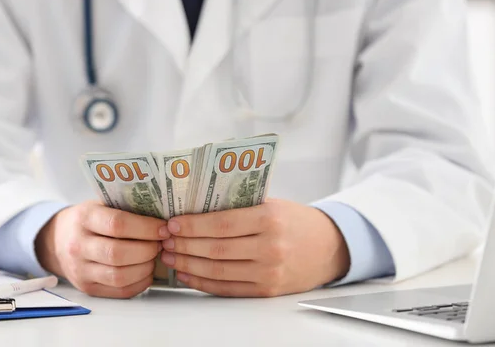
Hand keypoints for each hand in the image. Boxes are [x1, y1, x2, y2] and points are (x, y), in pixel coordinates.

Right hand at [35, 201, 169, 298]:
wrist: (57, 240)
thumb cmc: (87, 220)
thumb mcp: (101, 204)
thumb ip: (126, 208)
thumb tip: (163, 215)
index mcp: (85, 218)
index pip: (117, 224)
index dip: (146, 228)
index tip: (163, 228)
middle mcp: (79, 245)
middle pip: (118, 254)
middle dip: (148, 249)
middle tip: (160, 243)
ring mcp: (81, 270)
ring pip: (120, 276)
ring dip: (145, 268)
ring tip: (153, 256)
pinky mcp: (88, 288)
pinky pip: (120, 291)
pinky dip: (140, 283)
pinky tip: (146, 271)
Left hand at [160, 199, 349, 296]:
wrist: (330, 247)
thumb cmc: (296, 221)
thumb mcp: (272, 204)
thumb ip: (239, 206)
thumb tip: (195, 208)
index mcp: (270, 219)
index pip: (221, 223)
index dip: (192, 225)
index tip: (172, 223)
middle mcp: (270, 247)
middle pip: (216, 249)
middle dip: (185, 245)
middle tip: (165, 240)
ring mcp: (269, 272)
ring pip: (218, 271)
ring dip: (188, 265)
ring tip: (170, 256)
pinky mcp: (267, 291)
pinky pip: (227, 289)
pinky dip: (203, 283)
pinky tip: (188, 274)